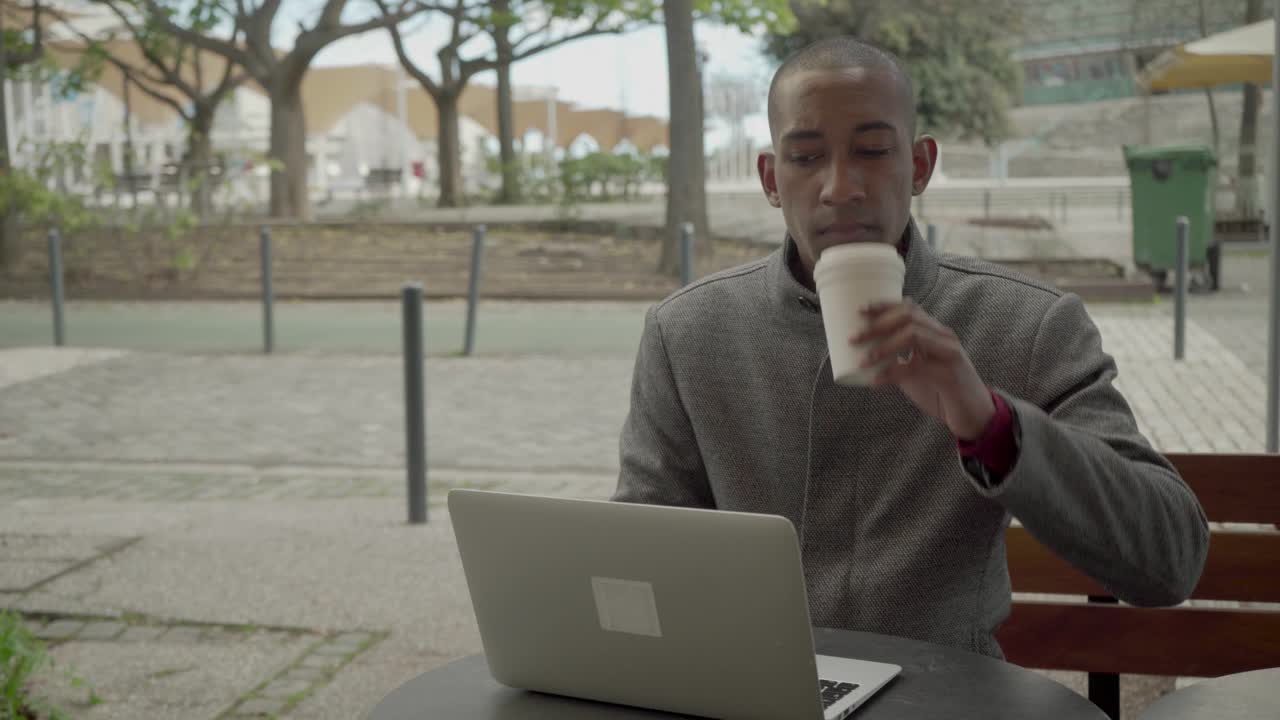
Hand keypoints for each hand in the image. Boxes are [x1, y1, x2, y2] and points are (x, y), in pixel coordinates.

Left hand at [853, 299, 994, 441]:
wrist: (975, 416)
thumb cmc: (942, 392)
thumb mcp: (915, 372)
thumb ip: (895, 361)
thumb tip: (864, 357)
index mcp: (935, 332)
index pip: (910, 308)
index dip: (884, 305)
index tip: (859, 310)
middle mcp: (944, 337)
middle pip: (908, 317)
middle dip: (877, 324)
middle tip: (853, 338)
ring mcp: (949, 353)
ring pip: (913, 335)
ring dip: (883, 346)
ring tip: (863, 359)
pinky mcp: (950, 375)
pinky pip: (917, 367)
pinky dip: (892, 373)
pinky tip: (876, 381)